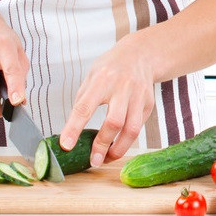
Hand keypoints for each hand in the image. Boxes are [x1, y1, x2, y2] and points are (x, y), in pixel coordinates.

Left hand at [59, 34, 154, 166]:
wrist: (140, 54)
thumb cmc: (111, 66)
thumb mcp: (92, 75)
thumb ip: (83, 99)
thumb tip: (72, 128)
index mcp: (101, 79)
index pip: (84, 106)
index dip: (74, 127)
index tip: (66, 145)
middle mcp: (122, 87)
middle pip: (114, 121)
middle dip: (102, 144)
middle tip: (93, 161)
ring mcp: (138, 95)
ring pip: (132, 129)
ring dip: (118, 149)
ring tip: (106, 159)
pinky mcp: (149, 104)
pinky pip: (139, 128)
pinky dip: (127, 141)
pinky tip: (118, 145)